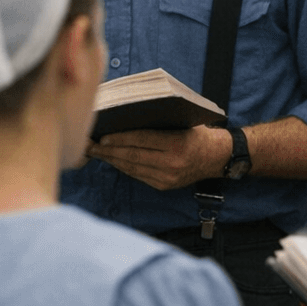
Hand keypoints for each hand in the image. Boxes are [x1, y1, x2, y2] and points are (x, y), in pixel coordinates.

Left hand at [87, 125, 233, 189]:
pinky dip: (123, 167)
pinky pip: (138, 175)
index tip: (102, 137)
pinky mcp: (164, 186)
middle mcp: (172, 164)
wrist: (216, 157)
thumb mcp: (181, 122)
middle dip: (109, 152)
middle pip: (133, 156)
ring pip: (132, 168)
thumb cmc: (197, 132)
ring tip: (96, 153)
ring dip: (112, 160)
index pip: (142, 140)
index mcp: (177, 144)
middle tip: (90, 146)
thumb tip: (124, 119)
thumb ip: (157, 123)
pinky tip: (112, 160)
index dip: (120, 139)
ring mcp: (167, 178)